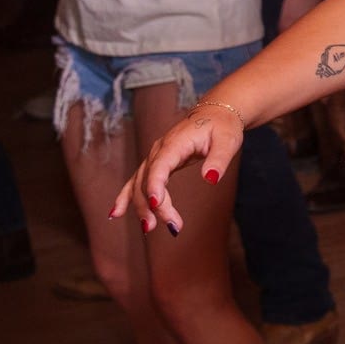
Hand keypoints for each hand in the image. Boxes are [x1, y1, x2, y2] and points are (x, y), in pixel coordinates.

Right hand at [110, 103, 246, 232]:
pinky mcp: (155, 164)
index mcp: (175, 143)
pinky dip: (126, 197)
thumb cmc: (222, 127)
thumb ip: (219, 160)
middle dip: (155, 205)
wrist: (214, 114)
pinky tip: (116, 213)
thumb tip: (210, 179)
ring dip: (141, 207)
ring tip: (148, 229)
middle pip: (148, 180)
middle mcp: (158, 150)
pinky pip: (137, 182)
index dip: (155, 184)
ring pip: (140, 184)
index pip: (160, 165)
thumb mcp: (228, 141)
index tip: (156, 203)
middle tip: (173, 226)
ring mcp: (154, 157)